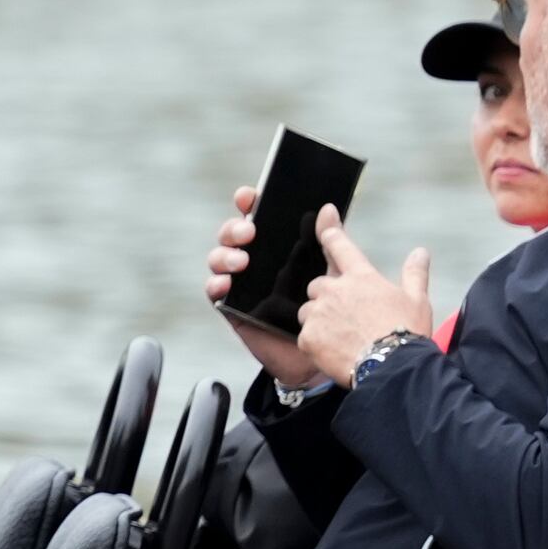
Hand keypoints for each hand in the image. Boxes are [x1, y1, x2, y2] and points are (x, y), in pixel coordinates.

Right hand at [204, 183, 319, 385]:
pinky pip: (214, 290)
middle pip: (233, 234)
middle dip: (235, 228)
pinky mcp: (231, 306)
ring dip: (225, 255)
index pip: (258, 216)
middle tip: (249, 233)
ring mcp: (241, 282)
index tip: (249, 197)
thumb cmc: (329, 309)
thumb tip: (328, 209)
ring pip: (220, 258)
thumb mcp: (333, 272)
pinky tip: (226, 283)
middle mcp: (255, 260)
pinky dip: (216, 283)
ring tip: (240, 262)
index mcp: (277, 246)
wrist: (324, 351)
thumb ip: (330, 241)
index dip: (249, 202)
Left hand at [290, 210, 438, 387]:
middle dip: (327, 296)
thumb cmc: (407, 332)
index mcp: (361, 277)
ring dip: (319, 319)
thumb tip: (420, 252)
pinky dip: (316, 342)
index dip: (330, 232)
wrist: (393, 367)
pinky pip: (305, 336)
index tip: (324, 219)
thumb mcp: (417, 300)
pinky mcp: (307, 337)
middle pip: (319, 284)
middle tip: (347, 316)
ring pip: (308, 311)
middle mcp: (335, 290)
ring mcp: (318, 313)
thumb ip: (415, 273)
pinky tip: (334, 352)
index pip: (340, 246)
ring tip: (342, 337)